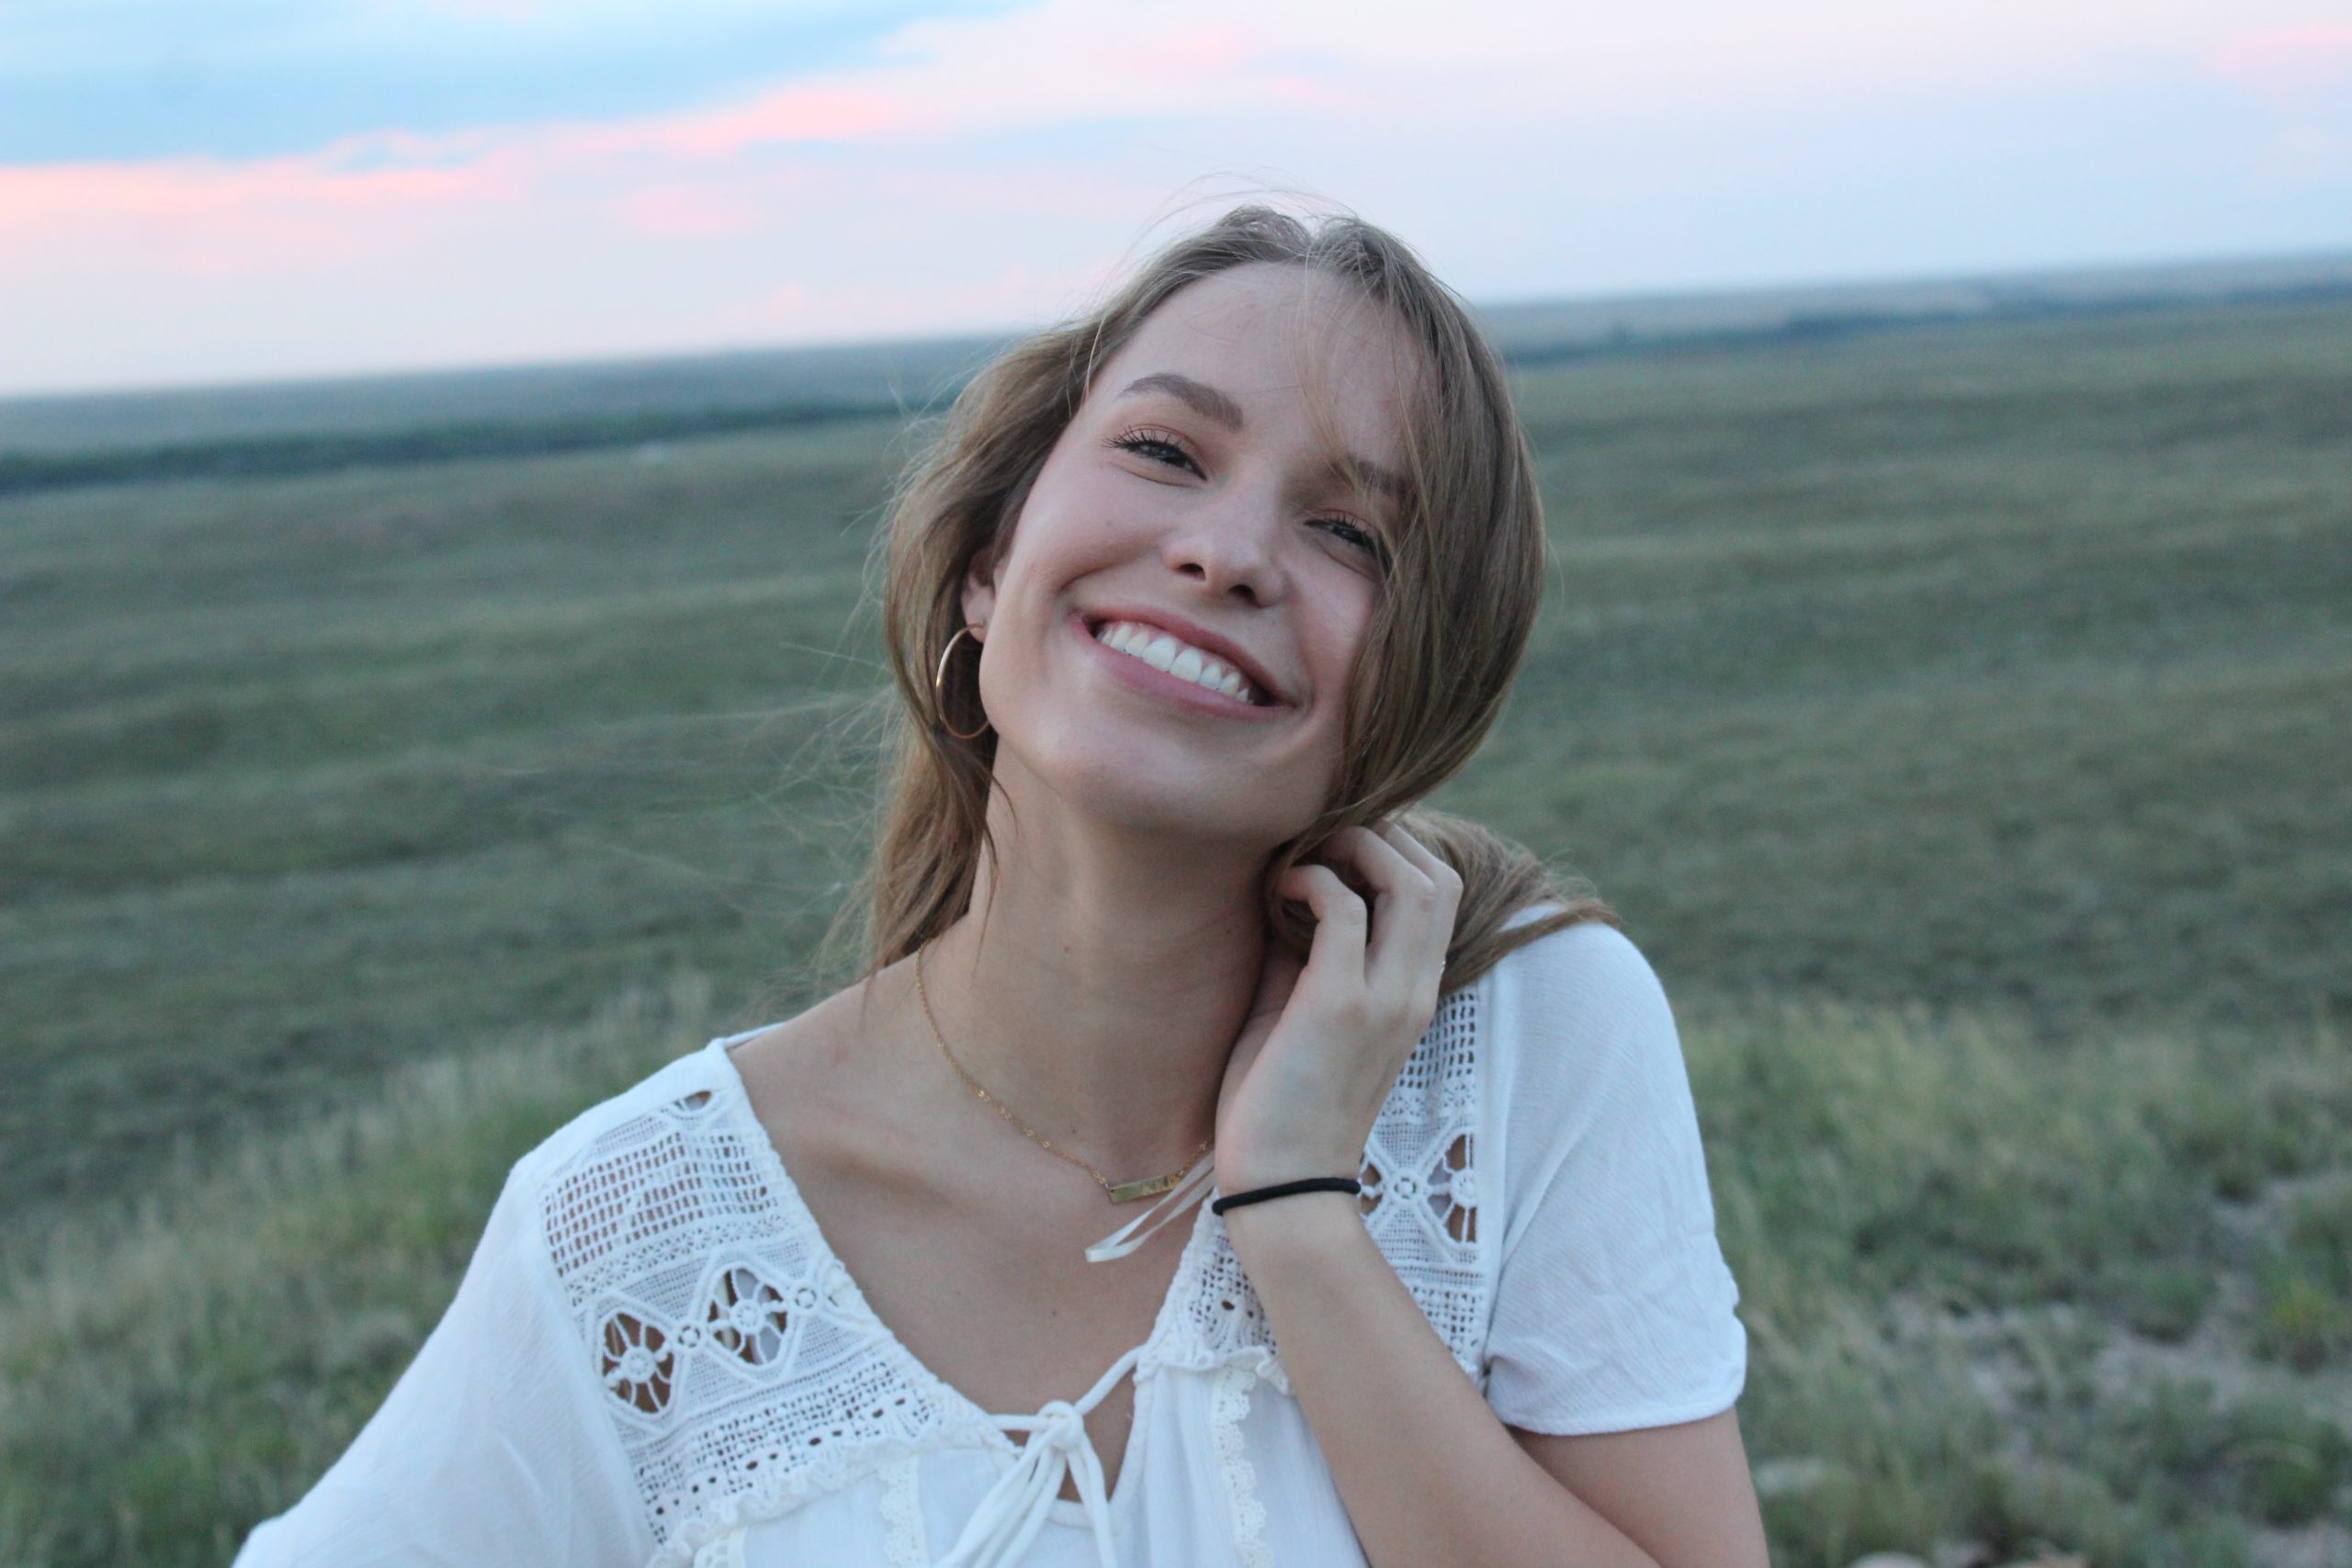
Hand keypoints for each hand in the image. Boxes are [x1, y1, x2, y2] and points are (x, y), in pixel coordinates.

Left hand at [1214, 819, 1463, 1195]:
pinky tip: (1281, 889)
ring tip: (1309, 852)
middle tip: (1323, 837)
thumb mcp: (1303, 1013)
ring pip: (1413, 883)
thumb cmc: (1280, 1102)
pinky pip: (1344, 908)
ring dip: (1359, 847)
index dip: (1398, 851)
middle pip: (1438, 878)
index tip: (1338, 845)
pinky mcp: (1340, 1005)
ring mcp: (1384, 998)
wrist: (1279, 1184)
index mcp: (1412, 995)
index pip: (1441, 895)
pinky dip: (1313, 879)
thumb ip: (1309, 954)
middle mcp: (1413, 992)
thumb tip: (1291, 893)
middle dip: (1385, 836)